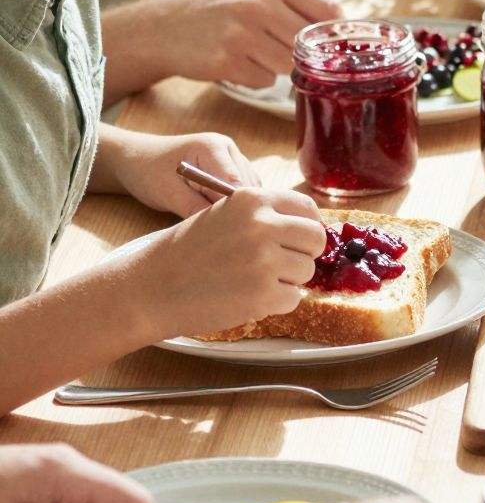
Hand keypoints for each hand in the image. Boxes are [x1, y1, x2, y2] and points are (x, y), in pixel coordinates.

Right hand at [110, 0, 342, 88]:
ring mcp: (241, 33)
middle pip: (310, 44)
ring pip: (290, 66)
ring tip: (258, 53)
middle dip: (305, 56)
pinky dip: (258, 78)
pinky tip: (239, 63)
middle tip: (287, 53)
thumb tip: (349, 34)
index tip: (337, 47)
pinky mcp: (226, 61)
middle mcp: (258, 4)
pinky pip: (265, 81)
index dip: (337, 34)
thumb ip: (300, 7)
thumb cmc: (226, 10)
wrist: (168, 26)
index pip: (330, 11)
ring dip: (280, 68)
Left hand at [111, 129, 261, 217]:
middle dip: (238, 209)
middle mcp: (228, 149)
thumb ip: (194, 208)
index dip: (233, 208)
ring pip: (249, 191)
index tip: (226, 231)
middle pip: (247, 187)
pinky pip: (242, 192)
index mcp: (213, 147)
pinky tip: (221, 217)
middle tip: (225, 234)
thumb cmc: (147, 171)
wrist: (136, 159)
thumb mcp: (167, 192)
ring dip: (237, 208)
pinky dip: (234, 206)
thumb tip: (219, 228)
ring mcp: (232, 158)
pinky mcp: (231, 170)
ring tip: (223, 227)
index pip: (236, 183)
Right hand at [135, 186, 326, 339]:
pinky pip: (293, 298)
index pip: (307, 208)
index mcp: (252, 199)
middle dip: (303, 254)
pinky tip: (247, 298)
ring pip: (306, 271)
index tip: (300, 239)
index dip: (307, 227)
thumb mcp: (223, 215)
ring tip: (253, 281)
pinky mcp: (263, 295)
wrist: (150, 287)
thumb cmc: (185, 252)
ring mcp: (265, 261)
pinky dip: (276, 303)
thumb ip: (261, 215)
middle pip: (315, 239)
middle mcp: (263, 225)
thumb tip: (306, 225)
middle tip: (281, 264)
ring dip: (287, 280)